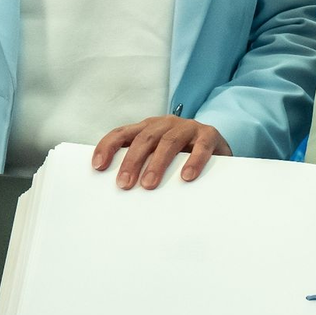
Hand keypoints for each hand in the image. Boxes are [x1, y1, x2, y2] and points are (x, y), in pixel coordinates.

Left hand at [92, 116, 231, 189]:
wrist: (217, 149)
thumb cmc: (181, 158)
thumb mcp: (158, 157)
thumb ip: (141, 165)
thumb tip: (116, 190)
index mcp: (148, 128)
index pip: (122, 133)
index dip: (107, 147)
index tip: (98, 167)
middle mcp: (166, 124)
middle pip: (144, 138)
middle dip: (132, 161)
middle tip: (124, 184)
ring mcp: (189, 127)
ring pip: (169, 141)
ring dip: (157, 163)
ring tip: (149, 184)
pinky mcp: (209, 134)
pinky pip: (201, 146)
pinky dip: (193, 160)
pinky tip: (187, 176)